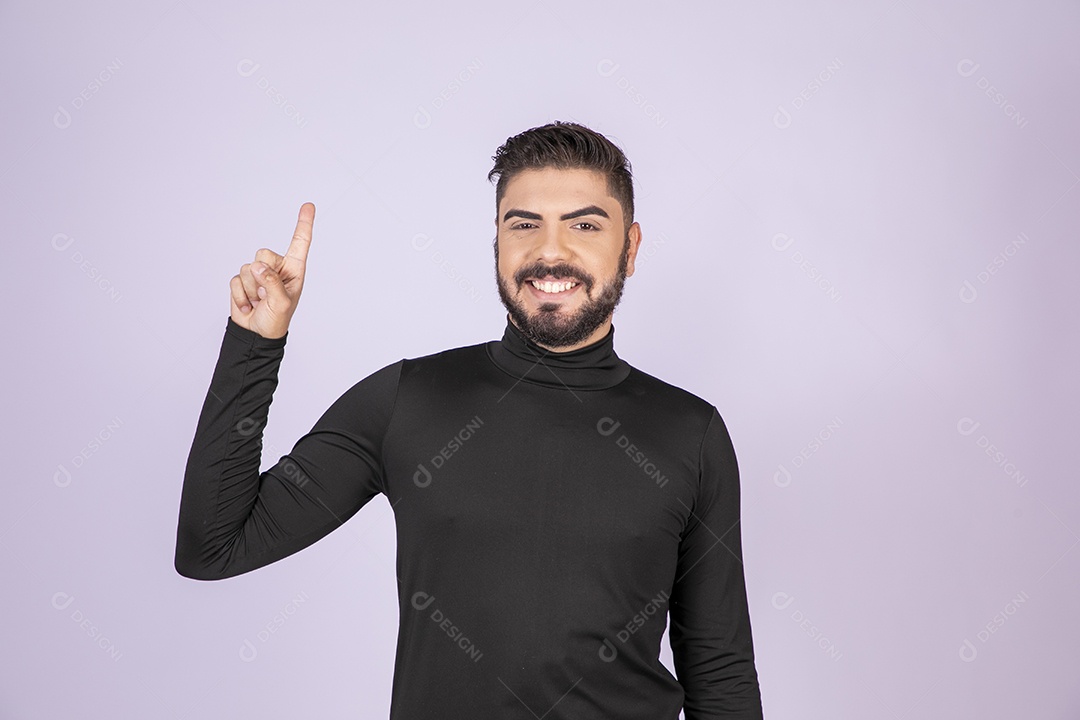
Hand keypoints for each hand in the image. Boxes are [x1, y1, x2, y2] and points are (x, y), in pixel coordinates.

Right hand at [229, 202, 313, 338]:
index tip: (309, 205)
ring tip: (259, 302)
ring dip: (251, 290)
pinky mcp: (241, 281)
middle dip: (262, 275)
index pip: (299, 243)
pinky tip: (248, 306)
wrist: (256, 335)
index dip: (303, 224)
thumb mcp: (281, 304)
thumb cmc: (276, 320)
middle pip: (263, 253)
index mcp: (294, 270)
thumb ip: (272, 282)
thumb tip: (257, 266)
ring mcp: (258, 274)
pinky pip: (235, 280)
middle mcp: (276, 268)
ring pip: (247, 268)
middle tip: (267, 295)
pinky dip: (240, 296)